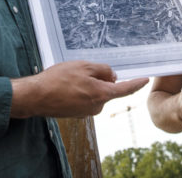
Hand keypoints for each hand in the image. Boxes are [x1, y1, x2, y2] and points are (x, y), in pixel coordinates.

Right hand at [10, 61, 147, 118]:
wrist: (36, 97)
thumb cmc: (58, 80)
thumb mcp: (83, 66)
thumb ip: (102, 70)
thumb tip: (112, 76)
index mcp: (101, 95)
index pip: (125, 89)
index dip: (136, 83)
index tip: (145, 80)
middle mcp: (96, 107)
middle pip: (106, 89)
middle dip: (99, 79)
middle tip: (81, 70)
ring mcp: (86, 112)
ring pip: (94, 93)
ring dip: (87, 85)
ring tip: (69, 79)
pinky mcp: (76, 114)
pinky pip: (84, 99)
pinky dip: (79, 91)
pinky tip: (65, 86)